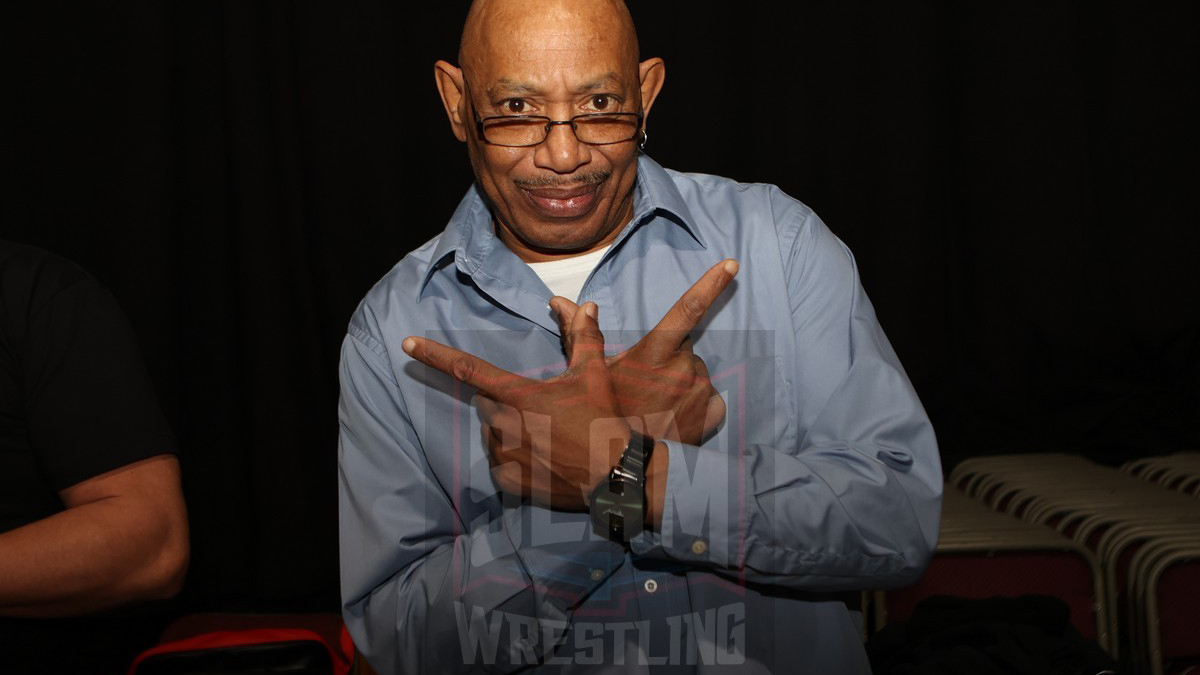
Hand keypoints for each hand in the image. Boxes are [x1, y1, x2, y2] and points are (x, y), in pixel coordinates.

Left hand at [403, 301, 629, 510]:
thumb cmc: (601, 420)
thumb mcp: (593, 375)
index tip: (408, 344)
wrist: (612, 475)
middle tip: (541, 412)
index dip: (435, 355)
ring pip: (492, 434)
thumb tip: (587, 304)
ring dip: (510, 432)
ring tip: (546, 438)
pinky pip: (499, 465)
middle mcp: (504, 423)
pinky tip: (541, 460)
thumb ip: (584, 337)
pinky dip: (514, 461)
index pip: (469, 369)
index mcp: (518, 395)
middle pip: (487, 404)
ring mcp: (503, 454)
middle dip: (505, 403)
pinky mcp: (507, 480)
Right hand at [552, 259, 737, 444]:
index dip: (712, 284)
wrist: (623, 471)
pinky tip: (676, 419)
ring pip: (695, 373)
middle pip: (683, 348)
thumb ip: (578, 334)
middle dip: (668, 360)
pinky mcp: (712, 414)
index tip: (734, 264)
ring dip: (682, 383)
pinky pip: (711, 399)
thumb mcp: (586, 376)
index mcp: (654, 353)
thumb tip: (561, 301)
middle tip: (644, 386)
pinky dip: (697, 405)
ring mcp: (701, 392)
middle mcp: (683, 368)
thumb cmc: (602, 420)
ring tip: (656, 407)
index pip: (687, 309)